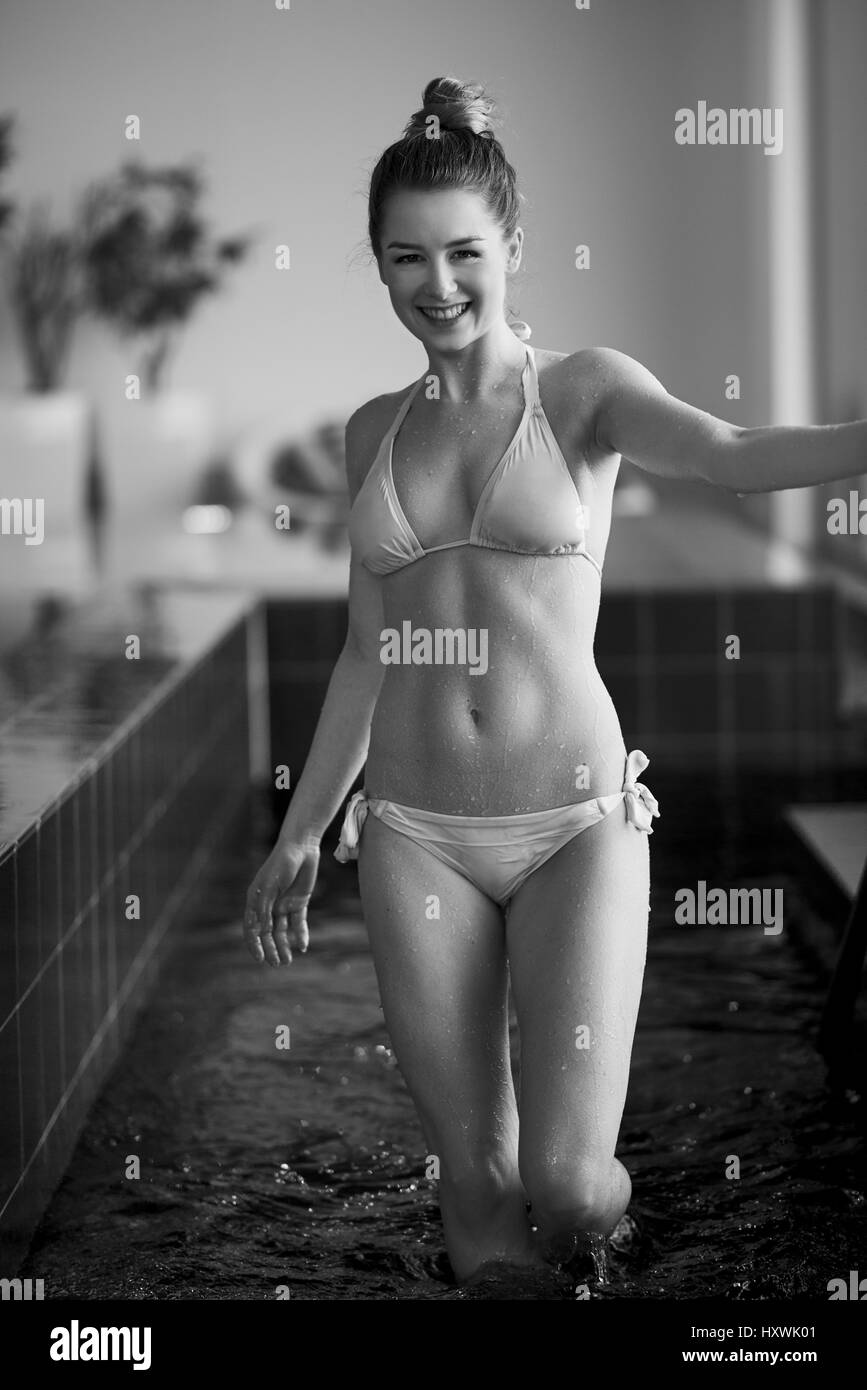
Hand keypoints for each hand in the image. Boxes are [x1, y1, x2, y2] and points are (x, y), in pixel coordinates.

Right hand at [243, 837, 320, 965]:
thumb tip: (262, 931)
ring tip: (288, 961)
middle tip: (277, 964)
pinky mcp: (299, 902)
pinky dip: (300, 934)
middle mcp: (268, 905)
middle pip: (267, 933)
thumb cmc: (281, 863)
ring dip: (284, 946)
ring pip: (282, 931)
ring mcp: (283, 904)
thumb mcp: (270, 886)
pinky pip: (298, 922)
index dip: (254, 944)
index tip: (259, 958)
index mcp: (255, 900)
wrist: (301, 847)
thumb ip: (265, 908)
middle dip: (271, 949)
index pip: (251, 928)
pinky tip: (303, 945)